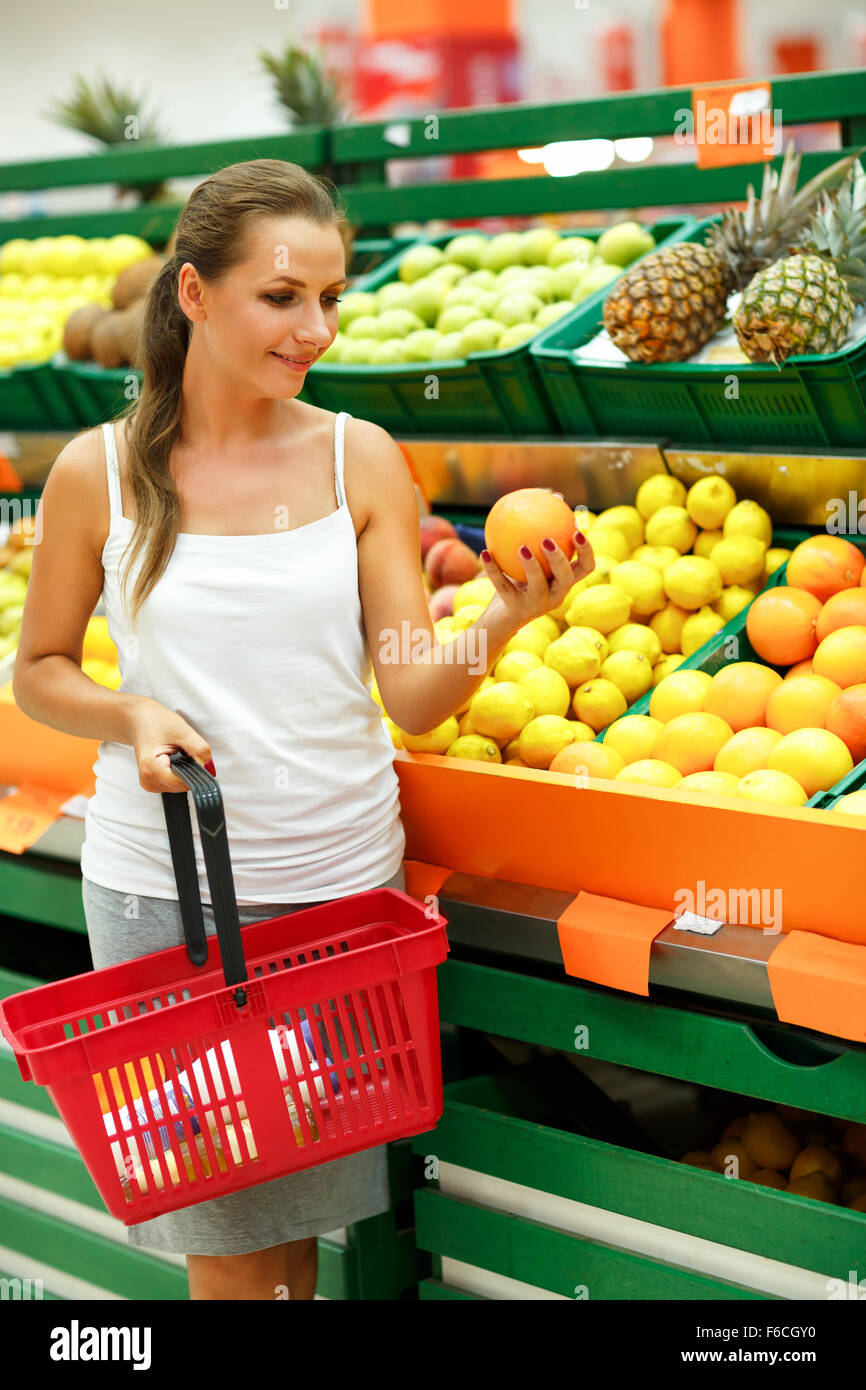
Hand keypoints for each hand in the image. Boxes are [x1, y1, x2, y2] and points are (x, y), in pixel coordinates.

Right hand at [130, 698, 213, 792]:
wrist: (139, 720)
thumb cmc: (157, 722)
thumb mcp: (183, 731)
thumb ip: (199, 750)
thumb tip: (210, 768)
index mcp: (151, 768)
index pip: (183, 783)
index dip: (196, 772)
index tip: (199, 758)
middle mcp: (148, 780)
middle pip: (182, 786)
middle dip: (190, 770)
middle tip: (184, 750)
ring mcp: (149, 784)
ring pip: (180, 787)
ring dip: (185, 772)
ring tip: (176, 753)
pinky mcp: (152, 783)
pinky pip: (174, 784)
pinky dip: (179, 773)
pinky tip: (173, 759)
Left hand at [480, 500, 594, 628]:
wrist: (501, 618)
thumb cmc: (519, 581)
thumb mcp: (529, 559)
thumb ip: (540, 532)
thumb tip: (552, 494)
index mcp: (564, 582)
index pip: (585, 567)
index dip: (586, 550)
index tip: (577, 530)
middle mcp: (556, 595)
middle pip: (567, 578)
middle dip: (560, 559)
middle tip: (548, 540)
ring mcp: (537, 605)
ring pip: (539, 586)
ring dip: (531, 566)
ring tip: (522, 547)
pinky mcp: (516, 611)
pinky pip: (503, 587)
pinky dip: (493, 570)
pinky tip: (485, 552)